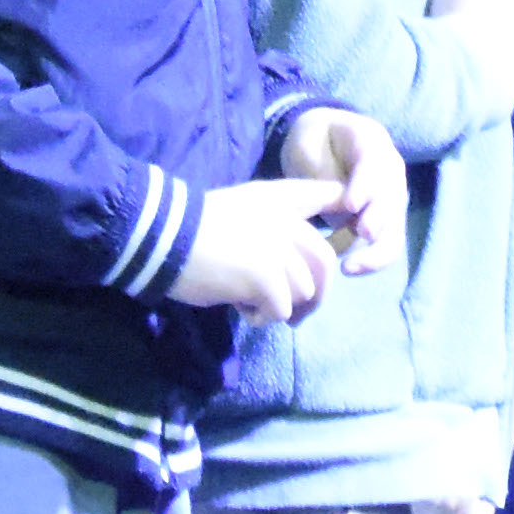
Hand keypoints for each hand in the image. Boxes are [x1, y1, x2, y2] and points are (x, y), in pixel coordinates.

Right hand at [170, 176, 351, 321]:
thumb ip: (275, 223)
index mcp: (281, 201)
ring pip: (305, 291)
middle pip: (325, 262)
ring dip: (282, 307)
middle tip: (297, 312)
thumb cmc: (196, 226)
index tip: (350, 227)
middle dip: (317, 293)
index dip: (344, 209)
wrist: (163, 238)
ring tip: (253, 304)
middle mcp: (287, 223)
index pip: (328, 196)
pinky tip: (240, 308)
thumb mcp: (242, 208)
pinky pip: (281, 309)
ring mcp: (279, 251)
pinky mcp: (267, 280)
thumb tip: (299, 264)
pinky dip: (262, 317)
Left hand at [282, 107, 405, 270]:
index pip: (374, 163)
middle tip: (363, 233)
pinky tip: (349, 268)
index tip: (351, 204)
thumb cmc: (312, 141)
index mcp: (371, 141)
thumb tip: (345, 207)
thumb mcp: (308, 143)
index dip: (366, 185)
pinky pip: (386, 243)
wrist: (322, 144)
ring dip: (378, 249)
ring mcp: (392, 196)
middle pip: (393, 197)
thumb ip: (324, 170)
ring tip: (350, 267)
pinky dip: (371, 260)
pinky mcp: (385, 221)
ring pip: (395, 226)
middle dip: (380, 217)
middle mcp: (391, 170)